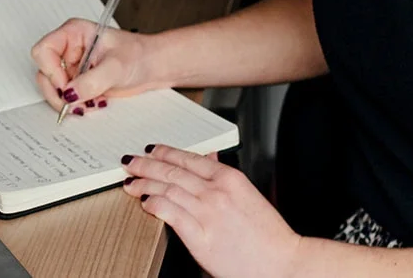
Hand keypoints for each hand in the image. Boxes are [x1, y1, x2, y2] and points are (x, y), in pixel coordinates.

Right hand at [30, 17, 161, 115]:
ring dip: (69, 102)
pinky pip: (66, 97)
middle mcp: (70, 49)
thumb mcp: (116, 67)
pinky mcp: (79, 82)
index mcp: (74, 33)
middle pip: (45, 73)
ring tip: (90, 103)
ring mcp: (73, 66)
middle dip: (59, 93)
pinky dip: (77, 105)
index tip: (67, 86)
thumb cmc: (140, 55)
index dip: (51, 71)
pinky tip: (94, 102)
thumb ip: (92, 81)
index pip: (44, 50)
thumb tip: (70, 94)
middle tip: (76, 104)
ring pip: (53, 89)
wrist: (153, 67)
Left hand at [121, 144, 303, 277]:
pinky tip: (144, 200)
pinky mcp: (199, 236)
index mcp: (230, 178)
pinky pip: (169, 213)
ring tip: (131, 181)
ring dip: (144, 182)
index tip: (152, 150)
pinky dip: (154, 203)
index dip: (165, 152)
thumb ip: (225, 177)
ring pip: (167, 189)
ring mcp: (206, 213)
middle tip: (132, 161)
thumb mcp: (248, 195)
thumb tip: (209, 160)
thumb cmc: (268, 236)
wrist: (281, 263)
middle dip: (147, 164)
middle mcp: (216, 192)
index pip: (189, 158)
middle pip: (173, 171)